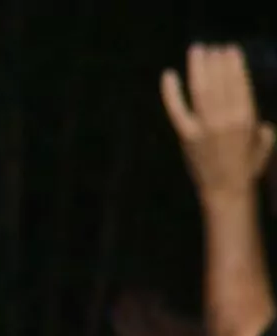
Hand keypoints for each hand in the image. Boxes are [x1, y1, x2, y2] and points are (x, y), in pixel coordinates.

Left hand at [162, 45, 276, 201]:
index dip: (233, 63)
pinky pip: (177, 109)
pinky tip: (168, 75)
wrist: (226, 190)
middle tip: (212, 48)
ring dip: (198, 67)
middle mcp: (226, 118)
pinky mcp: (187, 135)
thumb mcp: (264, 140)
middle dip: (216, 60)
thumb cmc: (247, 165)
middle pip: (220, 81)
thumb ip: (260, 123)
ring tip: (197, 50)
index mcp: (247, 116)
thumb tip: (257, 116)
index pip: (239, 82)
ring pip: (201, 89)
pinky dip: (171, 92)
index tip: (229, 49)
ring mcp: (204, 126)